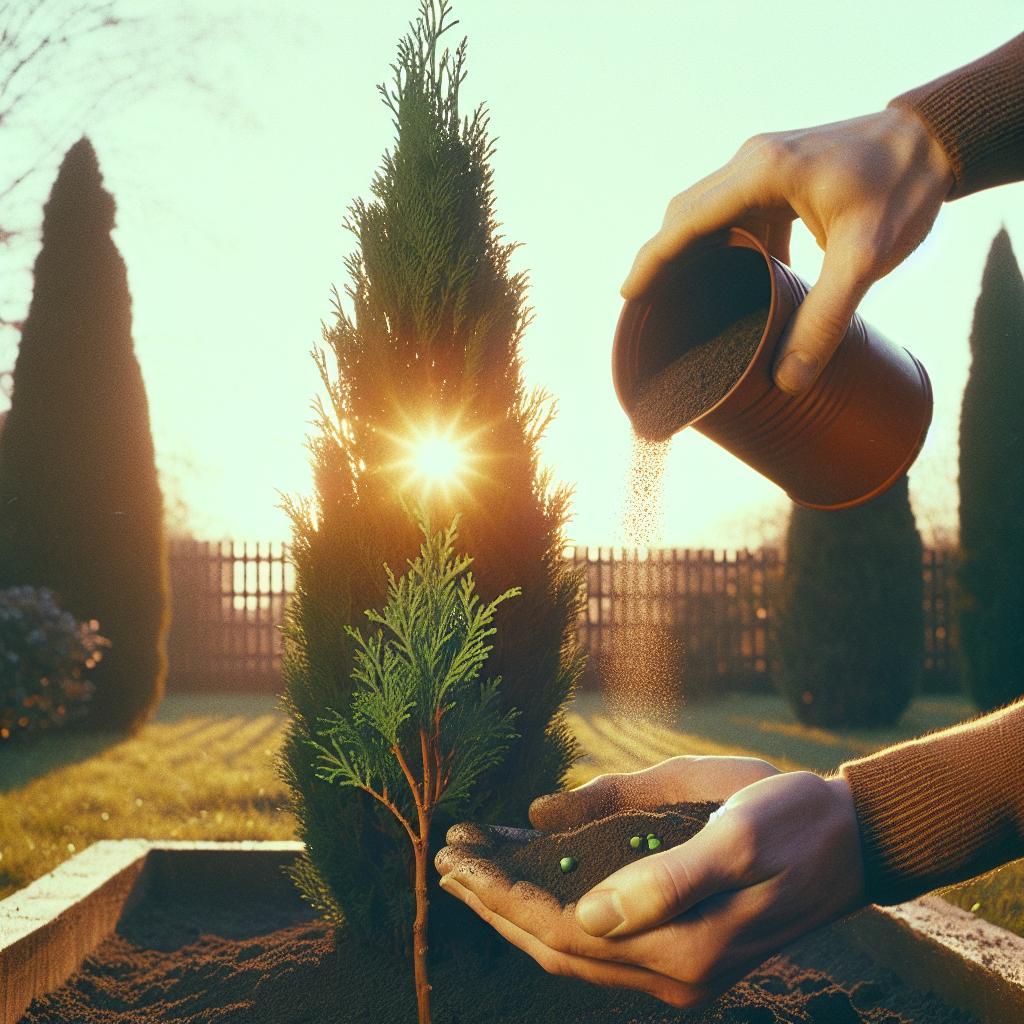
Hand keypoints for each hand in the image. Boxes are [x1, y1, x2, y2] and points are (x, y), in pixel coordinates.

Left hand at [435, 755, 866, 1009]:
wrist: (852, 840)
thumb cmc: (793, 820)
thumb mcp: (736, 834)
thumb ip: (665, 879)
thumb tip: (585, 911)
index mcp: (684, 947)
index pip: (563, 928)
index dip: (502, 894)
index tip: (455, 856)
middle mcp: (675, 975)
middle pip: (556, 946)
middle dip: (495, 904)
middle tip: (446, 859)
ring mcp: (679, 971)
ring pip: (573, 949)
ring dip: (518, 910)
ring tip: (474, 868)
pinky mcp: (684, 951)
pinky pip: (600, 941)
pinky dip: (555, 912)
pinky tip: (533, 879)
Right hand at [621, 105, 954, 395]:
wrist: (936, 139)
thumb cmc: (903, 189)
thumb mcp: (866, 259)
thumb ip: (826, 319)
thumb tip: (788, 380)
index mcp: (761, 173)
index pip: (686, 221)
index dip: (652, 260)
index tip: (629, 296)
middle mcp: (753, 161)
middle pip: (686, 213)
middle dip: (664, 259)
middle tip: (651, 305)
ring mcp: (764, 163)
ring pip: (707, 210)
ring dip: (693, 252)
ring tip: (684, 297)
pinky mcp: (778, 172)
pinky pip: (734, 209)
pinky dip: (724, 244)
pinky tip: (734, 278)